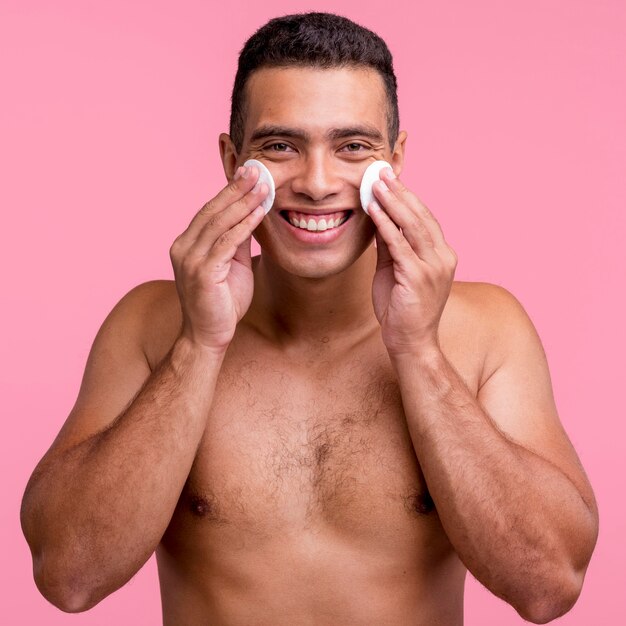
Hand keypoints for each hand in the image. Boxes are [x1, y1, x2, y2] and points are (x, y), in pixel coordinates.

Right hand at [169, 165, 267, 352]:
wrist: (208, 336)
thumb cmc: (221, 302)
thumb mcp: (232, 264)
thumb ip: (238, 241)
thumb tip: (252, 215)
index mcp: (188, 243)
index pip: (210, 210)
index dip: (230, 191)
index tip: (249, 173)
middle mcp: (184, 247)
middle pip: (212, 210)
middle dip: (236, 189)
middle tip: (256, 169)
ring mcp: (190, 259)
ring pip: (219, 222)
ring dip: (243, 202)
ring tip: (262, 185)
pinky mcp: (201, 272)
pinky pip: (226, 242)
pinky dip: (244, 225)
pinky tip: (258, 212)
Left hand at [368, 167, 457, 356]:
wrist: (411, 342)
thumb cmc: (402, 309)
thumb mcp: (396, 271)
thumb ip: (390, 246)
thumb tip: (379, 219)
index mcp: (442, 254)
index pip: (424, 217)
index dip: (406, 196)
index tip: (389, 178)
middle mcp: (443, 256)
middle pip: (420, 215)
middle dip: (399, 191)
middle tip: (380, 171)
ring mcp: (433, 266)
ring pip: (412, 225)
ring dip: (392, 201)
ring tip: (375, 183)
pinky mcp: (418, 276)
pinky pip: (399, 244)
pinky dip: (386, 224)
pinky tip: (374, 210)